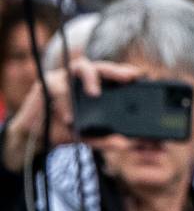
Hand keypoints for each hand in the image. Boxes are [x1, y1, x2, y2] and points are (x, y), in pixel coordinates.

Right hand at [1, 58, 140, 172]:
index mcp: (93, 86)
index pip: (112, 75)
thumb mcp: (88, 136)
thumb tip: (125, 144)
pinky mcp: (45, 83)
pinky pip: (57, 87)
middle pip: (100, 66)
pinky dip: (64, 102)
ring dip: (90, 79)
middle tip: (128, 78)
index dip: (126, 72)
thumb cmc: (65, 130)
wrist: (36, 137)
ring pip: (80, 67)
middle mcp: (80, 78)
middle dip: (115, 70)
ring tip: (95, 94)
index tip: (141, 75)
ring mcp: (63, 77)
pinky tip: (68, 116)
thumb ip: (106, 139)